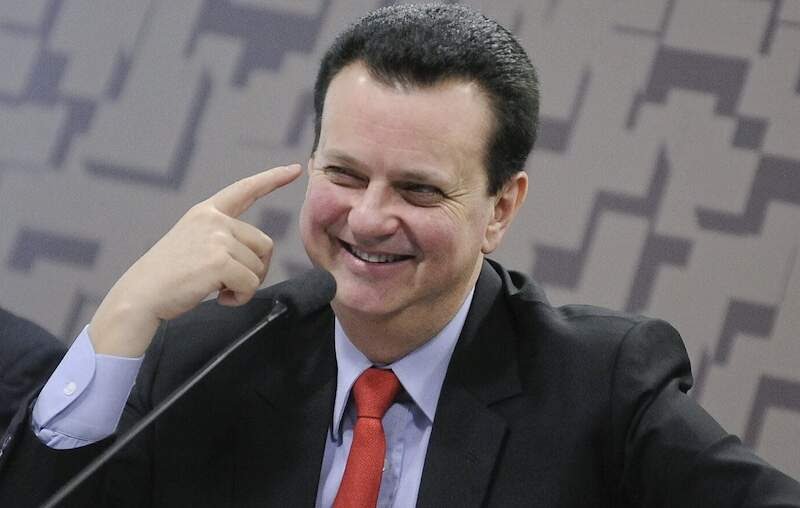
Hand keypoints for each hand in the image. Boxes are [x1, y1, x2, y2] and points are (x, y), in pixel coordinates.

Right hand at [90, 164, 302, 356]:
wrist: (141, 296)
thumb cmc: (169, 277)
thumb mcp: (193, 243)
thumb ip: (223, 238)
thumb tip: (258, 255)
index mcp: (206, 212)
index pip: (245, 190)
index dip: (272, 179)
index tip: (296, 169)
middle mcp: (213, 220)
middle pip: (264, 243)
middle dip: (255, 268)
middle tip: (230, 283)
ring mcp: (217, 238)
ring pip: (259, 266)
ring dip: (245, 286)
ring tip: (217, 289)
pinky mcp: (220, 261)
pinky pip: (251, 283)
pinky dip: (241, 297)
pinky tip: (220, 299)